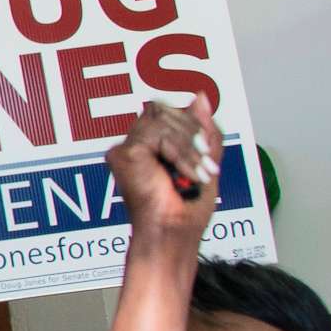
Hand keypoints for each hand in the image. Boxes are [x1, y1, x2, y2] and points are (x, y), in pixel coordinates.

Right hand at [105, 96, 220, 252]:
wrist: (173, 233)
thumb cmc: (186, 213)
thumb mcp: (206, 161)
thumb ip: (204, 130)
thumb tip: (198, 97)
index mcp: (150, 147)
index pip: (166, 111)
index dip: (190, 124)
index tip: (204, 153)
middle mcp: (133, 146)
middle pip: (163, 109)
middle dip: (192, 134)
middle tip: (203, 164)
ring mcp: (125, 150)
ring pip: (162, 118)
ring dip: (188, 146)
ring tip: (195, 173)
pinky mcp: (124, 154)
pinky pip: (157, 133)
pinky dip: (179, 152)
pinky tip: (183, 172)